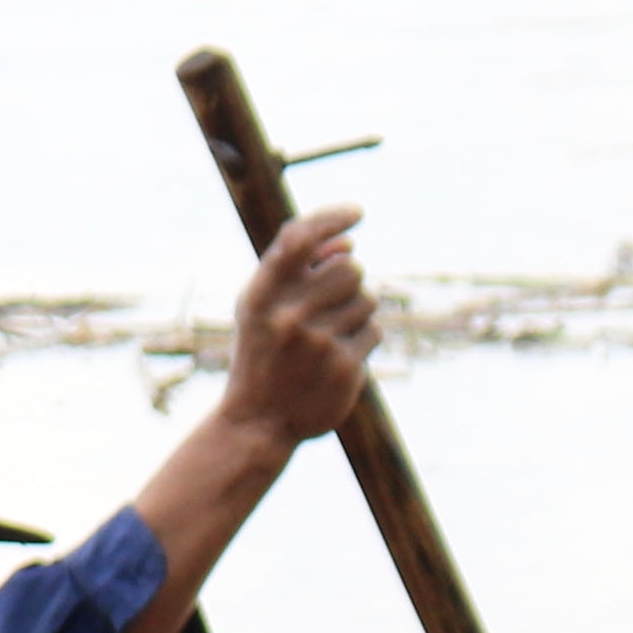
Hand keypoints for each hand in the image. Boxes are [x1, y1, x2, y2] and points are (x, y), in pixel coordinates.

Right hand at [216, 205, 381, 443]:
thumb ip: (297, 271)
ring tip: (330, 332)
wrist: (258, 420)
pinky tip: (339, 356)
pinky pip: (375, 330)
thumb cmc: (263, 352)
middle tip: (329, 303)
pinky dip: (363, 338)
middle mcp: (288, 316)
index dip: (330, 219)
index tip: (357, 212)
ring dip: (357, 310)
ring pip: (367, 298)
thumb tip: (348, 242)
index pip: (299, 239)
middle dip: (347, 280)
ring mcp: (318, 343)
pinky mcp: (345, 367)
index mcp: (260, 295)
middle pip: (349, 268)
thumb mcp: (264, 308)